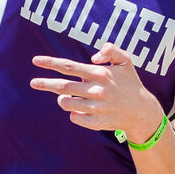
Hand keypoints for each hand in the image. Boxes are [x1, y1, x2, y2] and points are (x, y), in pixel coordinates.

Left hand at [30, 41, 161, 139]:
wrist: (141, 111)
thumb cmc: (129, 83)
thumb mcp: (125, 61)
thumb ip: (111, 50)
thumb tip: (93, 57)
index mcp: (100, 74)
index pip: (69, 66)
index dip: (50, 63)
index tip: (35, 61)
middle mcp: (96, 90)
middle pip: (62, 86)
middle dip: (45, 84)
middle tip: (33, 83)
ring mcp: (96, 108)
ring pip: (66, 103)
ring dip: (61, 99)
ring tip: (65, 97)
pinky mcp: (97, 123)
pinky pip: (75, 117)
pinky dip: (73, 113)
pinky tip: (79, 109)